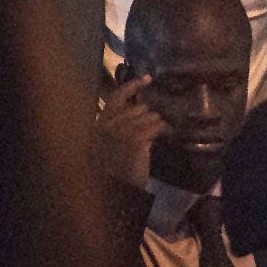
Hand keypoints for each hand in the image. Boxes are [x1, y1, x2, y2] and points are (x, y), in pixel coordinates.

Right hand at [95, 75, 164, 189]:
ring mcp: (122, 132)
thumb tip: (142, 106)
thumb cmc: (115, 165)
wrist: (117, 188)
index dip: (132, 86)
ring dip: (158, 122)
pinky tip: (165, 133)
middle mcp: (109, 125)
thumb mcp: (114, 141)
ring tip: (158, 131)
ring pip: (150, 116)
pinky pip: (156, 126)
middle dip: (150, 114)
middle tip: (156, 122)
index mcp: (100, 124)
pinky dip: (163, 129)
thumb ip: (123, 123)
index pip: (116, 97)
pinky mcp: (136, 140)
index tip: (147, 79)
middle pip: (139, 107)